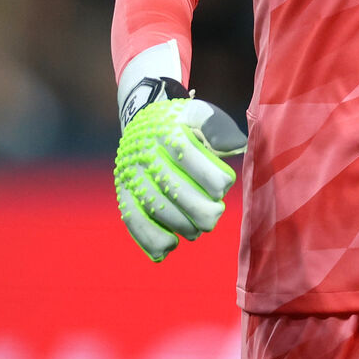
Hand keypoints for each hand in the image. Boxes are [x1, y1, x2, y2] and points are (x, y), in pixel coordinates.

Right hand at [113, 80, 245, 261]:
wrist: (144, 126)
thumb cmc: (183, 125)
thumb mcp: (200, 115)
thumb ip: (218, 127)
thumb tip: (236, 146)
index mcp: (164, 130)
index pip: (187, 155)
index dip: (210, 177)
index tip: (223, 186)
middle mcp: (143, 152)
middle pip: (172, 188)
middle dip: (200, 209)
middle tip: (214, 214)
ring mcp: (130, 175)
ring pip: (156, 209)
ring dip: (182, 226)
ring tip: (197, 228)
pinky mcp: (123, 194)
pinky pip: (134, 222)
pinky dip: (153, 239)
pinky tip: (171, 244)